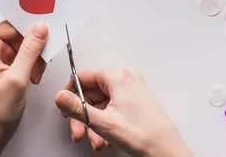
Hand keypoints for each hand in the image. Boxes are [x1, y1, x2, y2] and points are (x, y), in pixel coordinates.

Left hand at [0, 0, 48, 156]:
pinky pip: (21, 54)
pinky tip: (35, 75)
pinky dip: (31, 62)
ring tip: (37, 71)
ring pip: (19, 42)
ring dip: (33, 54)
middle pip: (11, 27)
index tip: (23, 2)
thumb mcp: (18, 78)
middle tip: (43, 50)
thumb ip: (30, 50)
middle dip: (30, 38)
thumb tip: (39, 28)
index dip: (1, 2)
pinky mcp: (2, 66)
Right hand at [55, 68, 191, 156]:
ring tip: (96, 139)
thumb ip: (77, 108)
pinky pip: (110, 109)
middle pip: (90, 93)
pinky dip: (104, 123)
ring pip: (100, 104)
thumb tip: (60, 97)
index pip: (82, 76)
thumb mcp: (102, 122)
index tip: (66, 109)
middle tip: (80, 131)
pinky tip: (105, 137)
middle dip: (84, 116)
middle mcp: (125, 79)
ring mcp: (130, 90)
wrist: (165, 150)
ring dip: (94, 124)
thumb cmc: (143, 134)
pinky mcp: (133, 102)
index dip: (71, 94)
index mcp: (118, 76)